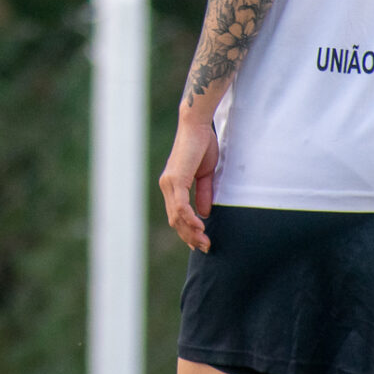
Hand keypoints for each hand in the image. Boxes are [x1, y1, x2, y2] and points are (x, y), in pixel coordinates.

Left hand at [159, 119, 218, 251]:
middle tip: (205, 247)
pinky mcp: (176, 179)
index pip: (177, 215)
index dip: (187, 231)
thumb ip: (204, 193)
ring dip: (191, 231)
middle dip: (190, 237)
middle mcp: (167, 186)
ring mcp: (169, 183)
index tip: (199, 243)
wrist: (197, 126)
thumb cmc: (202, 146)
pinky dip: (190, 218)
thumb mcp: (205, 175)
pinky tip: (200, 227)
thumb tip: (204, 213)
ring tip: (204, 241)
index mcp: (173, 186)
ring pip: (177, 216)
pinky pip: (181, 205)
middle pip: (175, 220)